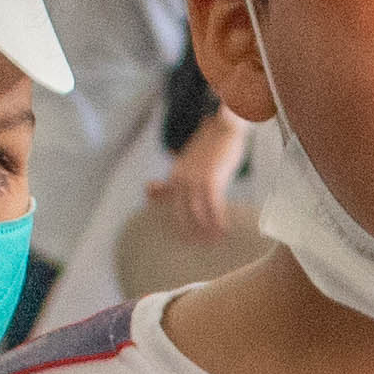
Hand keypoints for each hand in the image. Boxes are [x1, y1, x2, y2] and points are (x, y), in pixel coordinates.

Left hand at [165, 109, 246, 237]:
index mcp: (175, 176)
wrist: (224, 128)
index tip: (186, 241)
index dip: (178, 227)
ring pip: (199, 214)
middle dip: (192, 233)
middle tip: (202, 246)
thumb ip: (171, 179)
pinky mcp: (212, 180)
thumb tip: (148, 190)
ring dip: (208, 231)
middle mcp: (181, 179)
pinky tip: (225, 230)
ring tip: (216, 241)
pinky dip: (219, 221)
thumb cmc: (209, 147)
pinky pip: (214, 208)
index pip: (171, 208)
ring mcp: (196, 180)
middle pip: (183, 215)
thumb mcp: (187, 163)